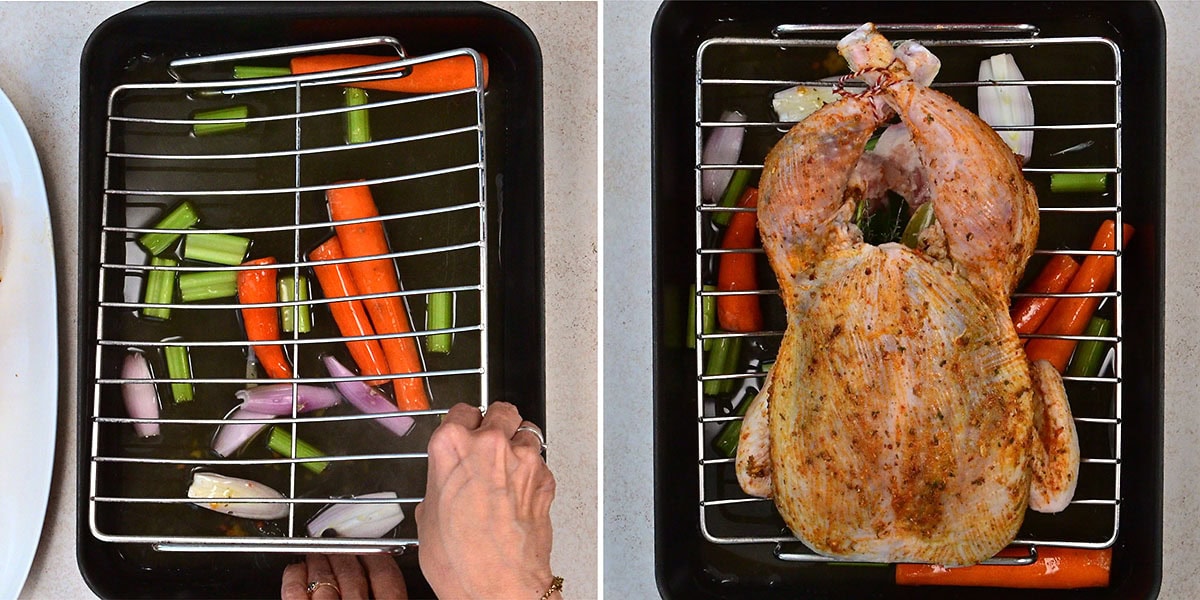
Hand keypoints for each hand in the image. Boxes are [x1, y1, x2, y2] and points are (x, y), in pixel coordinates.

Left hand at [281, 553, 406, 599]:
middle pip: (354, 576)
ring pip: (324, 580)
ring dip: (320, 560)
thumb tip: (387, 577)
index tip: (373, 548)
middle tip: (341, 541)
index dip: (379, 559)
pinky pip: (295, 592)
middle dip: (346, 554)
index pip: (387, 579)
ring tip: (317, 551)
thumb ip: (389, 597)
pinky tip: (296, 569)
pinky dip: (295, 577)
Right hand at [416, 402, 557, 598]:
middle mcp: (490, 445)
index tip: (461, 431)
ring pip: (526, 432)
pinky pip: (540, 463)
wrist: (499, 586)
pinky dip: (532, 472)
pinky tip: (518, 493)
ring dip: (517, 446)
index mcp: (452, 446)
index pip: (460, 410)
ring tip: (506, 471)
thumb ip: (439, 486)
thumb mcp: (428, 517)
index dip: (461, 424)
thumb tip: (442, 486)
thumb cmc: (462, 560)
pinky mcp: (545, 478)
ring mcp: (522, 460)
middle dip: (495, 424)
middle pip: (500, 411)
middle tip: (487, 443)